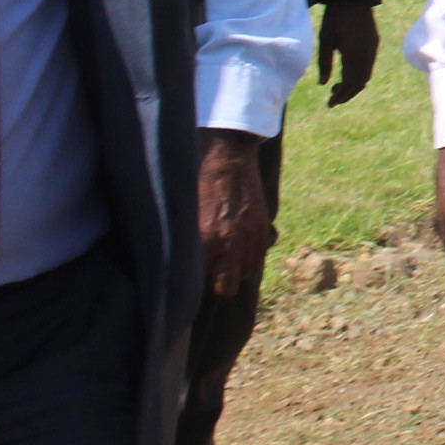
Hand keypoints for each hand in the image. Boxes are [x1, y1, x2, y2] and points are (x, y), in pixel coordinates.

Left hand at [197, 130, 276, 301]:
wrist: (226, 157)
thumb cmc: (197, 184)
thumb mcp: (186, 217)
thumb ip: (187, 245)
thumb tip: (182, 268)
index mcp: (207, 240)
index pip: (209, 284)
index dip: (201, 287)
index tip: (194, 281)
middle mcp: (231, 242)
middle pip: (229, 287)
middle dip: (219, 283)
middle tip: (209, 270)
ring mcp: (250, 235)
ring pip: (246, 272)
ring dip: (234, 269)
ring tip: (223, 255)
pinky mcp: (262, 226)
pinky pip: (258, 257)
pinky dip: (248, 256)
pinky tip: (236, 245)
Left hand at [318, 2, 380, 106]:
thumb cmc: (334, 18)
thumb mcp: (325, 39)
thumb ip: (324, 63)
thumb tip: (323, 84)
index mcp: (353, 53)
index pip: (349, 82)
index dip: (340, 95)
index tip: (330, 103)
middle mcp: (366, 53)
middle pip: (359, 83)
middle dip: (347, 94)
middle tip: (333, 99)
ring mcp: (373, 49)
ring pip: (366, 76)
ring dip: (354, 85)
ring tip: (338, 88)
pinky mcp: (375, 44)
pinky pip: (369, 66)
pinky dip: (359, 76)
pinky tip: (348, 75)